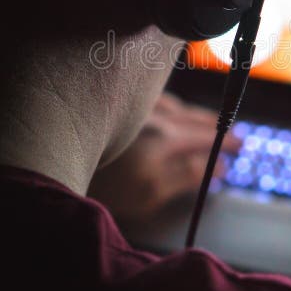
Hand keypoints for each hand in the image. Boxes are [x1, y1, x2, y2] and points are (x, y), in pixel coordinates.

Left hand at [88, 92, 239, 221]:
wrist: (53, 153)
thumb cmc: (101, 183)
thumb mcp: (148, 193)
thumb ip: (184, 178)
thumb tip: (215, 167)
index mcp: (165, 139)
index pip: (203, 144)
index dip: (220, 151)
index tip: (235, 155)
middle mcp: (154, 116)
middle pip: (193, 121)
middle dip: (216, 130)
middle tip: (238, 137)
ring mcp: (136, 106)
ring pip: (176, 105)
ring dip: (197, 115)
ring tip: (210, 121)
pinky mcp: (117, 100)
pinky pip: (157, 98)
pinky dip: (173, 104)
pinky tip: (172, 108)